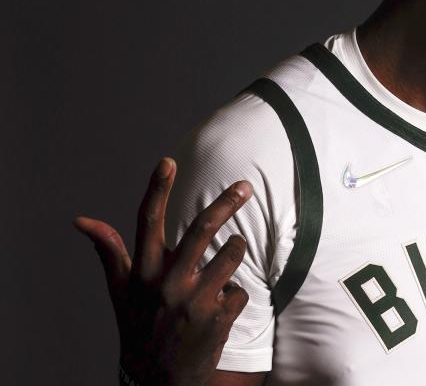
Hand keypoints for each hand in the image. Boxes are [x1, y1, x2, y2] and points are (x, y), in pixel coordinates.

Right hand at [75, 157, 252, 385]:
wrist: (160, 379)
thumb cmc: (140, 324)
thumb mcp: (120, 290)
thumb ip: (109, 251)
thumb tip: (81, 219)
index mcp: (142, 272)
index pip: (147, 223)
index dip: (156, 189)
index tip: (168, 161)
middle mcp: (166, 284)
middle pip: (202, 230)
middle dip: (227, 203)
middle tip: (245, 186)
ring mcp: (193, 301)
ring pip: (231, 254)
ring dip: (236, 250)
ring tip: (228, 258)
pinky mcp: (217, 318)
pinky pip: (241, 289)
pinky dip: (235, 293)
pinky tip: (221, 307)